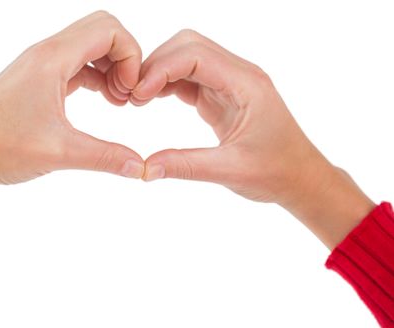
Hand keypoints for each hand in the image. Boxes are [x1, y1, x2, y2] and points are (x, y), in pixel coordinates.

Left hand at [0, 11, 144, 232]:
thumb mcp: (59, 153)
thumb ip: (105, 157)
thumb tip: (141, 167)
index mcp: (51, 59)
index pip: (108, 30)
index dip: (131, 56)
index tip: (131, 94)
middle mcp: (46, 53)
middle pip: (101, 30)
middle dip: (125, 57)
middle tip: (128, 95)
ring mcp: (40, 65)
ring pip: (88, 46)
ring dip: (111, 67)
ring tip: (118, 101)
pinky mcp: (37, 79)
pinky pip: (76, 64)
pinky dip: (96, 76)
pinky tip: (102, 101)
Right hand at [131, 29, 374, 248]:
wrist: (299, 177)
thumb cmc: (276, 172)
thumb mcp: (231, 171)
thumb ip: (186, 166)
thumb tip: (144, 168)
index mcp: (247, 85)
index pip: (196, 55)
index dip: (161, 69)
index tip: (137, 95)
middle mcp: (239, 75)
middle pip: (188, 46)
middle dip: (156, 64)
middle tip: (132, 95)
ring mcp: (229, 83)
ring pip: (186, 58)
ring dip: (159, 72)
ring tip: (136, 98)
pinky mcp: (221, 95)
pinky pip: (189, 78)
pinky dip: (166, 84)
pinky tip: (150, 100)